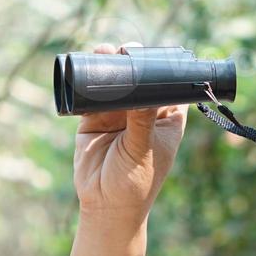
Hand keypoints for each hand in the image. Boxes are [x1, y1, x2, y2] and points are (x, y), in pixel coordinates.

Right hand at [72, 41, 187, 222]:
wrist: (105, 207)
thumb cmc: (135, 184)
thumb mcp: (142, 149)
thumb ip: (142, 120)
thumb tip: (143, 84)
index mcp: (167, 119)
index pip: (170, 84)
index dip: (164, 67)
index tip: (152, 53)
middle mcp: (144, 113)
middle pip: (140, 78)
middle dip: (131, 61)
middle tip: (122, 49)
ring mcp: (118, 114)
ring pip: (116, 82)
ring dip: (109, 66)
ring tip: (102, 51)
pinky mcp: (94, 118)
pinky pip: (92, 94)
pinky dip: (89, 81)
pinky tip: (86, 67)